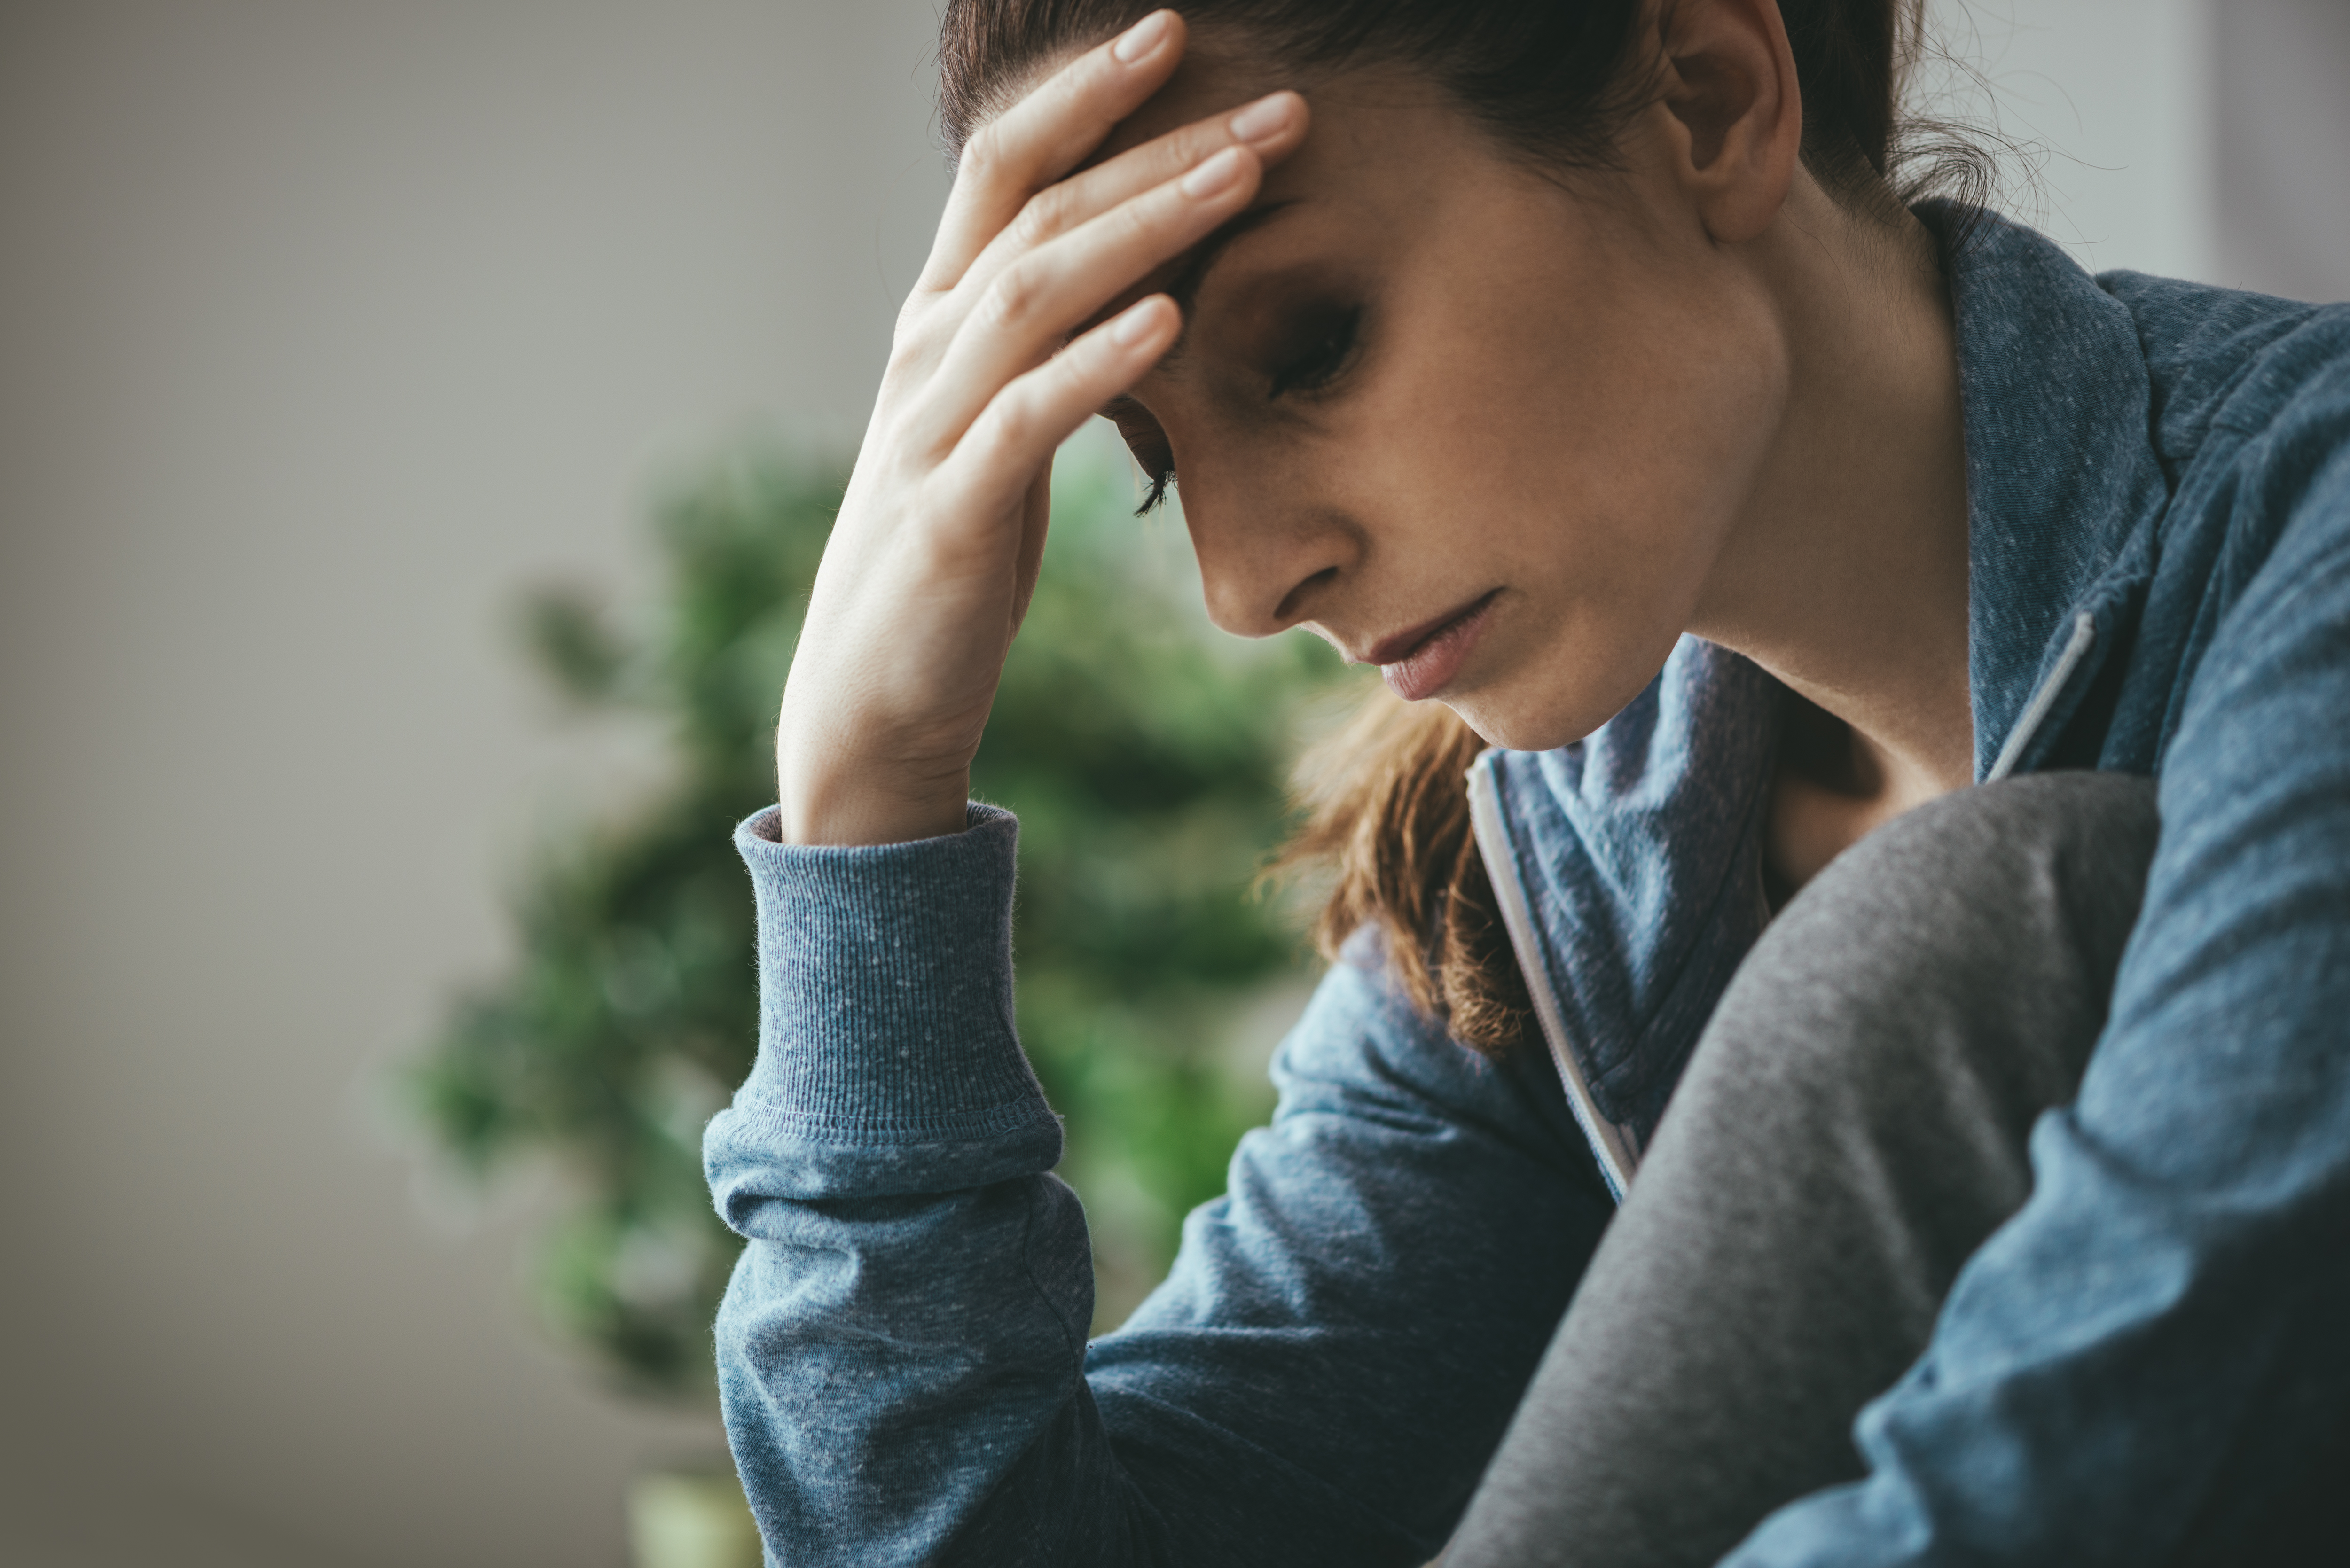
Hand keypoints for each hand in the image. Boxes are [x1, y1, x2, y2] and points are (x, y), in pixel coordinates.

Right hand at [774, 10, 1306, 843]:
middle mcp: (926, 350)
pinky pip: (1026, 419)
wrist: (874, 692)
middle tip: (1276, 106)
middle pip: (1037, 208)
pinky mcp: (951, 514)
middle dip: (1156, 145)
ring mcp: (930, 427)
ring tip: (1242, 176)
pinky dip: (1097, 363)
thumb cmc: (957, 551)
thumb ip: (1055, 344)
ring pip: (1033, 291)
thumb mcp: (1005, 425)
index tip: (1175, 32)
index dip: (1086, 93)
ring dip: (1143, 226)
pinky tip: (1170, 320)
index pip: (1006, 167)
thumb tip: (1150, 273)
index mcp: (942, 319)